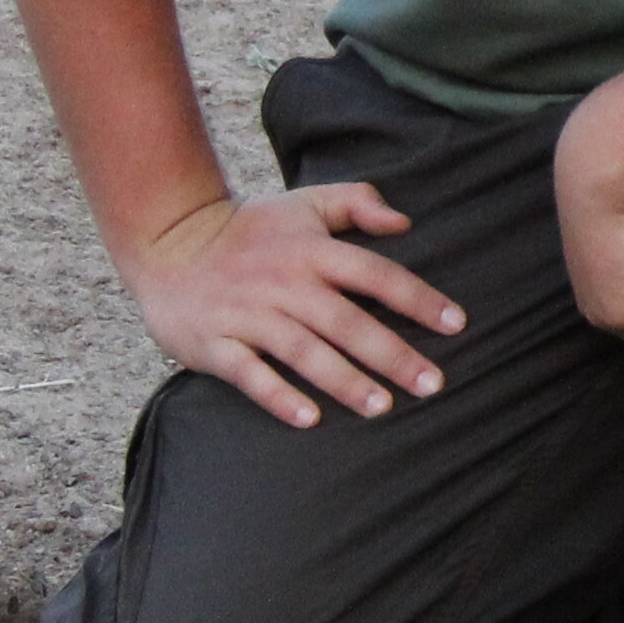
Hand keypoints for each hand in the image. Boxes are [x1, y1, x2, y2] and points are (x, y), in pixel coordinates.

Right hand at [118, 183, 464, 431]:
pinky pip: (248, 373)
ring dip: (344, 380)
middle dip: (392, 354)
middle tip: (432, 385)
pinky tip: (309, 419)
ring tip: (382, 407)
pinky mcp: (214, 343)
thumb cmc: (249, 228)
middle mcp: (284, 283)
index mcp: (313, 251)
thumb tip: (404, 222)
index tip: (456, 324)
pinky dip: (277, 395)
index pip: (376, 274)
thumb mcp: (305, 203)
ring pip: (303, 350)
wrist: (167, 240)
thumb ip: (358, 203)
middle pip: (347, 321)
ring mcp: (248, 314)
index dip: (418, 298)